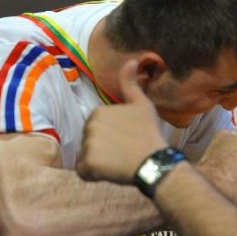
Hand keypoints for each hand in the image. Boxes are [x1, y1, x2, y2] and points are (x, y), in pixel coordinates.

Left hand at [76, 60, 165, 183]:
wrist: (153, 160)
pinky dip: (94, 175)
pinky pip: (83, 172)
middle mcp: (88, 126)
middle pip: (89, 142)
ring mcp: (87, 145)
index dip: (110, 136)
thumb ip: (130, 84)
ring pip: (86, 157)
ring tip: (118, 162)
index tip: (125, 140)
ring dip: (99, 162)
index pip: (97, 128)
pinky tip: (110, 172)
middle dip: (102, 149)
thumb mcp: (142, 105)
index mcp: (98, 112)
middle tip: (123, 152)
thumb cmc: (149, 132)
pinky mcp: (87, 164)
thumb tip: (131, 60)